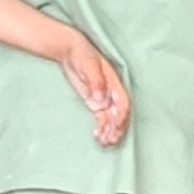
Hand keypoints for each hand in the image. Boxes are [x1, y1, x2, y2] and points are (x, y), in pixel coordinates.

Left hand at [56, 31, 130, 147]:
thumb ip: (95, 82)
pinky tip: (98, 137)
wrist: (70, 50)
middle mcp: (112, 92)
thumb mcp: (87, 65)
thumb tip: (101, 101)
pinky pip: (102, 118)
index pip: (123, 103)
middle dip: (118, 128)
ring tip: (105, 143)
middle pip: (120, 114)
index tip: (115, 127)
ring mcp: (103, 98)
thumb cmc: (81, 54)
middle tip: (110, 140)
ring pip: (112, 118)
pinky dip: (102, 128)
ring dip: (111, 131)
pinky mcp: (94, 102)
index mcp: (114, 83)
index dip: (121, 116)